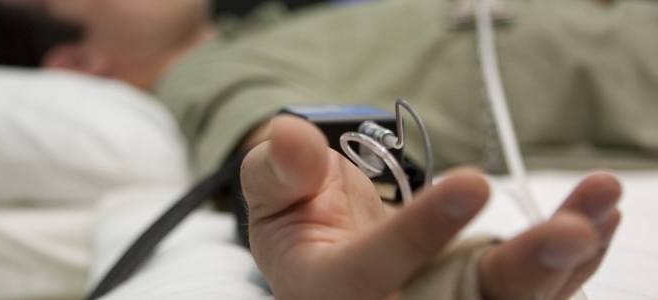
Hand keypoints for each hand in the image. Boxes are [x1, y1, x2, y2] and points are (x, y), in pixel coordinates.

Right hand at [241, 116, 620, 299]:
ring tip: (599, 209)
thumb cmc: (298, 213)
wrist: (328, 242)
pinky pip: (532, 290)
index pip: (373, 271)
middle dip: (520, 273)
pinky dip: (571, 259)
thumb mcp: (272, 189)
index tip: (471, 182)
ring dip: (562, 261)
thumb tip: (288, 137)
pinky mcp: (479, 296)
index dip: (422, 233)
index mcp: (328, 290)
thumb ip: (277, 170)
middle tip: (568, 232)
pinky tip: (599, 218)